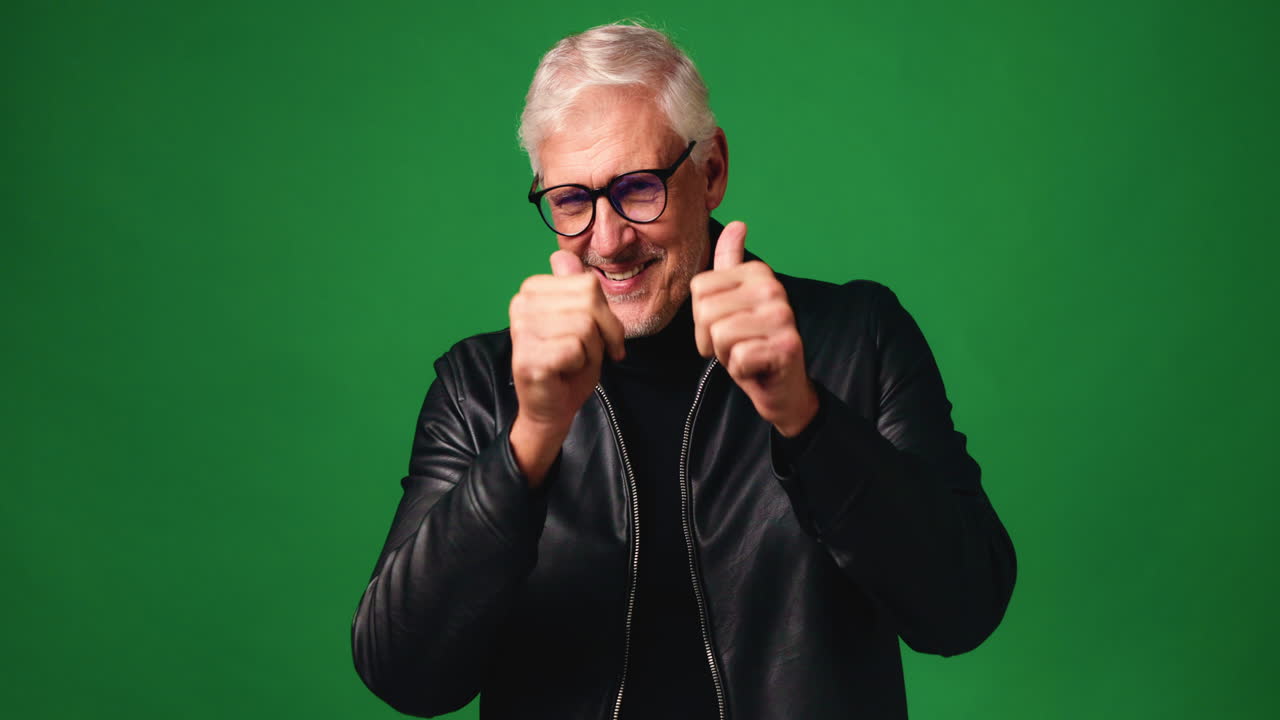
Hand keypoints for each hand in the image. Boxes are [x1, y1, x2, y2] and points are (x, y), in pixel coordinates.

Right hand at [508, 250, 625, 485]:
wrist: (552, 407)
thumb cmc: (570, 364)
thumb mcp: (582, 321)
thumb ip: (575, 289)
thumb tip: (562, 256)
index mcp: (532, 290)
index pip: (588, 284)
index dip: (606, 315)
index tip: (603, 338)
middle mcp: (521, 305)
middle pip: (589, 303)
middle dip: (602, 334)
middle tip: (590, 353)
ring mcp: (521, 330)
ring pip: (585, 326)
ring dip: (592, 351)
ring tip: (575, 362)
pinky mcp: (527, 356)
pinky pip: (575, 349)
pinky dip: (582, 365)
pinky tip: (566, 372)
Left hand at [690, 221, 817, 436]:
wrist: (782, 388)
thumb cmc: (752, 344)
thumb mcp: (734, 301)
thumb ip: (730, 263)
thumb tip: (737, 224)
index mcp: (758, 273)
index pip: (699, 288)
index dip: (701, 316)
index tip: (725, 326)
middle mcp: (773, 288)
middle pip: (706, 310)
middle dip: (711, 337)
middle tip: (736, 344)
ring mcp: (783, 316)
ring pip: (720, 334)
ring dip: (726, 354)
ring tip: (746, 354)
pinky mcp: (786, 346)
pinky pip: (737, 357)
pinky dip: (741, 369)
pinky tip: (758, 367)